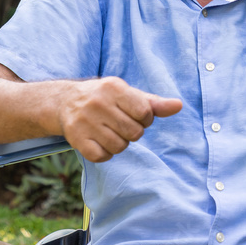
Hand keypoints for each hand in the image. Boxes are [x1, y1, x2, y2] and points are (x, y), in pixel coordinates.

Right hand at [56, 77, 182, 161]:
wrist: (66, 101)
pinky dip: (105, 153)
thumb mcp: (128, 94)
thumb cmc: (106, 98)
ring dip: (120, 143)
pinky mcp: (76, 139)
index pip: (145, 112)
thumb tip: (179, 106)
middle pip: (134, 132)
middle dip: (133, 132)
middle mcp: (98, 103)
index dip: (145, 118)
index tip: (135, 115)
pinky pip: (103, 157)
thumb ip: (154, 103)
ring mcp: (85, 121)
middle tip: (121, 124)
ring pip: (120, 147)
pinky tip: (99, 142)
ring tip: (110, 132)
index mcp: (114, 88)